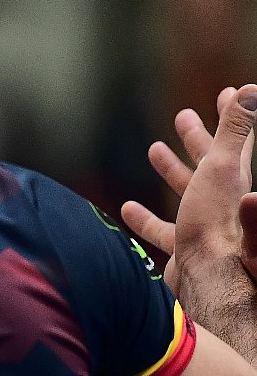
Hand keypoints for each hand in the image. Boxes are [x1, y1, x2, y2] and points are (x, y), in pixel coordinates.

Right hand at [122, 85, 256, 356]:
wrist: (212, 286)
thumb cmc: (219, 226)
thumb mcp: (226, 169)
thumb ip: (238, 131)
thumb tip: (251, 89)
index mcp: (232, 182)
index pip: (237, 142)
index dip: (232, 115)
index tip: (227, 92)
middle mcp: (220, 204)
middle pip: (211, 165)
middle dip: (197, 140)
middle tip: (184, 116)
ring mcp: (201, 228)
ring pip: (186, 194)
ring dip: (172, 172)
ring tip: (154, 150)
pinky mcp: (182, 252)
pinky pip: (162, 231)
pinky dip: (146, 218)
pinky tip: (130, 210)